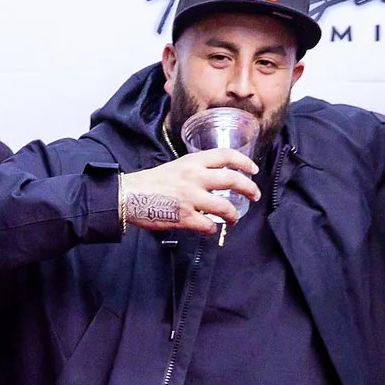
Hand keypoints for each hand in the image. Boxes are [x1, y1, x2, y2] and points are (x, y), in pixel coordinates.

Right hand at [118, 150, 258, 233]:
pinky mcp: (184, 217)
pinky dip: (212, 228)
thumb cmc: (150, 182)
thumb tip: (214, 178)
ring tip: (234, 218)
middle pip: (233, 180)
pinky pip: (208, 225)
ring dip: (234, 214)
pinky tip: (210, 228)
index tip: (253, 170)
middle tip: (254, 195)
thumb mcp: (176, 166)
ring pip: (225, 207)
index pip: (226, 156)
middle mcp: (195, 177)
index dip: (244, 162)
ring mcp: (191, 198)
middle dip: (249, 189)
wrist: (129, 196)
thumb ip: (195, 170)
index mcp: (193, 162)